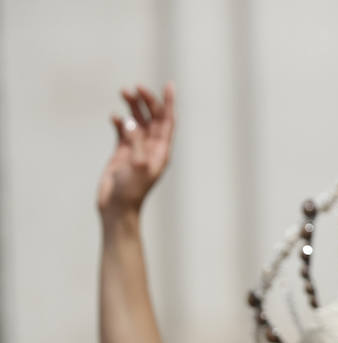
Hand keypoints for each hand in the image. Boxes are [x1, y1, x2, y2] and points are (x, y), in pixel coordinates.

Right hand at [97, 84, 174, 218]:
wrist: (117, 207)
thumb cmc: (132, 190)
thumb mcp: (138, 165)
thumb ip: (137, 142)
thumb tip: (131, 122)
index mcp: (162, 150)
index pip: (168, 122)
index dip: (169, 103)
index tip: (169, 85)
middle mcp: (152, 147)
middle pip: (153, 117)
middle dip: (146, 101)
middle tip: (135, 88)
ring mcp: (136, 148)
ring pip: (137, 121)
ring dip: (132, 106)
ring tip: (123, 92)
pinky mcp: (122, 151)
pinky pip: (122, 130)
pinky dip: (119, 121)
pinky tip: (113, 116)